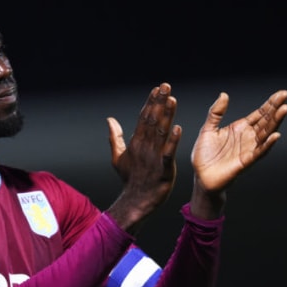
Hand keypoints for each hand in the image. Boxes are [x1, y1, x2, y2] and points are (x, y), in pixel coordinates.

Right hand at [105, 83, 182, 231]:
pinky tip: (177, 128)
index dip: (151, 102)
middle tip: (166, 86)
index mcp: (136, 142)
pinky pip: (168, 153)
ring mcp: (154, 157)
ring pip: (160, 132)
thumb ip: (115, 137)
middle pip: (152, 120)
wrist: (136, 200)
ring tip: (172, 99)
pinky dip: (172, 141)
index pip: (144, 118)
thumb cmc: (130, 179)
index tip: (157, 88)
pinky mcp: (164, 168)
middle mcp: (145, 146)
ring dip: (166, 115)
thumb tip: (109, 119)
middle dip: (159, 102)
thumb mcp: (118, 157)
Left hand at [191, 90, 286, 192]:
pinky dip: (268, 144)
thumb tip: (224, 95)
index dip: (270, 103)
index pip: (260, 114)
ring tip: (284, 110)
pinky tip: (276, 135)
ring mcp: (249, 149)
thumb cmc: (204, 155)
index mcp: (240, 128)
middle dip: (276, 108)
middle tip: (286, 96)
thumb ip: (216, 113)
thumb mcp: (208, 129)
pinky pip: (259, 152)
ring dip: (276, 122)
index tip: (282, 93)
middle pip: (266, 121)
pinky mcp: (245, 161)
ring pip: (266, 134)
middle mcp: (248, 137)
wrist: (201, 176)